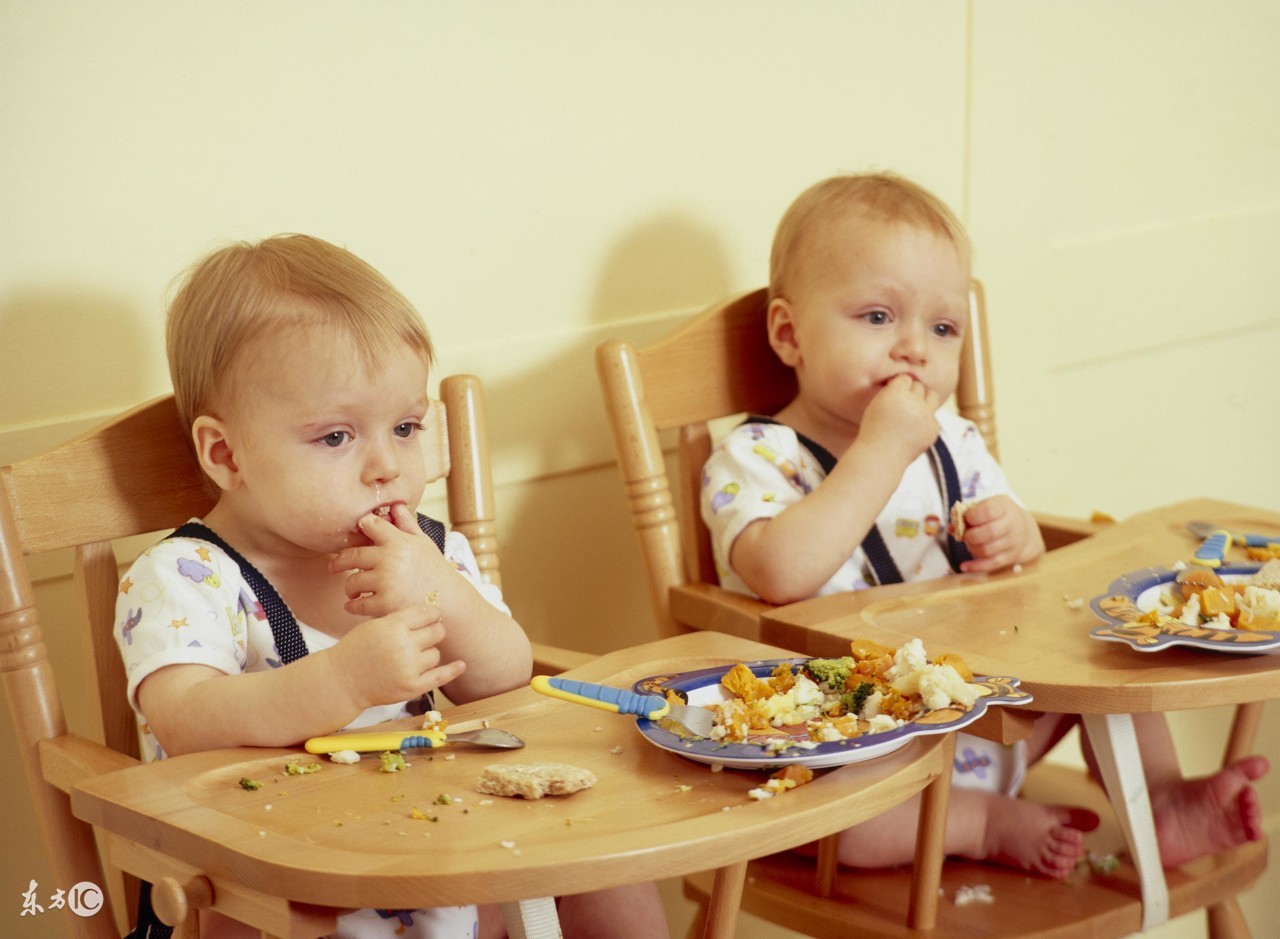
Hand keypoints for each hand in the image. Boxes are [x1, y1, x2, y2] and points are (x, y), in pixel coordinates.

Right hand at [327, 603, 465, 710]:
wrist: (342, 680)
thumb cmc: (358, 649)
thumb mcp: (376, 625)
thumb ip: (402, 619)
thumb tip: (435, 613)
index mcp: (393, 626)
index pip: (427, 613)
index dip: (432, 614)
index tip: (433, 615)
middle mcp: (403, 645)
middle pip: (437, 632)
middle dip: (434, 631)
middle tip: (426, 635)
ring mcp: (409, 668)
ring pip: (436, 654)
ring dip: (428, 654)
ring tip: (409, 657)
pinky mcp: (412, 687)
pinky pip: (440, 676)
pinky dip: (453, 670)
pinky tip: (461, 664)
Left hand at [329, 503, 446, 616]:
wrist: (450, 602)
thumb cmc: (435, 571)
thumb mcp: (423, 544)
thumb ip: (407, 525)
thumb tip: (395, 505)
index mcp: (398, 541)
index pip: (370, 524)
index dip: (361, 526)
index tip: (357, 532)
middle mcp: (390, 558)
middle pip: (352, 555)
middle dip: (340, 561)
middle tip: (334, 566)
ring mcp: (386, 581)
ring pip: (352, 582)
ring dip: (349, 588)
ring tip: (352, 591)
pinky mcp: (385, 604)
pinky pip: (358, 604)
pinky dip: (353, 606)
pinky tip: (354, 605)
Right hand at [859, 374, 939, 463]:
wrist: (880, 456)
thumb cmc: (874, 429)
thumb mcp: (876, 404)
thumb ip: (893, 391)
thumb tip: (910, 379)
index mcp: (896, 393)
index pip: (906, 378)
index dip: (899, 386)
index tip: (892, 396)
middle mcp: (914, 402)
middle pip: (919, 386)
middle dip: (911, 393)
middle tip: (901, 405)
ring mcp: (926, 416)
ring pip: (932, 395)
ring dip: (924, 399)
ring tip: (914, 409)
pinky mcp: (934, 428)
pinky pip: (933, 416)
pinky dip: (925, 420)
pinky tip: (913, 429)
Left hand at [957, 495, 1045, 572]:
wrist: (1022, 529)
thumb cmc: (997, 514)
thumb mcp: (986, 505)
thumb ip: (967, 513)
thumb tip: (951, 528)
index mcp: (1003, 507)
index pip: (989, 511)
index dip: (972, 516)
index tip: (967, 518)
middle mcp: (1011, 524)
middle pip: (990, 532)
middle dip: (971, 535)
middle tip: (966, 535)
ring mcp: (1012, 542)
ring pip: (988, 550)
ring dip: (972, 548)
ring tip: (969, 543)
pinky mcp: (1010, 557)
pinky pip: (991, 564)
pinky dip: (975, 567)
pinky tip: (964, 566)